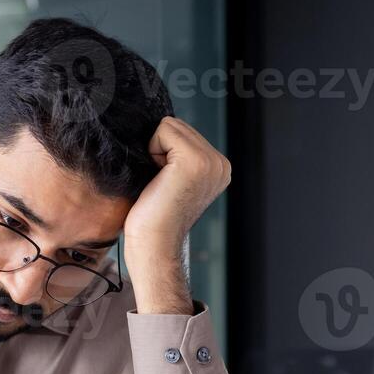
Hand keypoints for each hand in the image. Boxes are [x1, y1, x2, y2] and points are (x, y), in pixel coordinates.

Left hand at [124, 117, 231, 313]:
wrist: (154, 247)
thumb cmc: (153, 219)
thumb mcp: (172, 180)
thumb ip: (176, 156)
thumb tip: (158, 128)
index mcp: (219, 168)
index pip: (182, 132)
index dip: (163, 152)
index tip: (165, 183)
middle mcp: (221, 164)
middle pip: (176, 125)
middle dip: (159, 150)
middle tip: (161, 184)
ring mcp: (211, 162)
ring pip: (169, 125)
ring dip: (155, 151)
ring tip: (161, 182)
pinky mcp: (195, 161)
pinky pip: (163, 130)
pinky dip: (152, 151)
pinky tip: (158, 180)